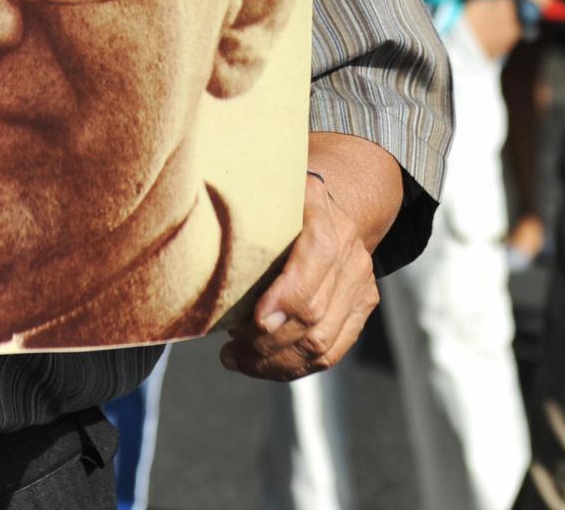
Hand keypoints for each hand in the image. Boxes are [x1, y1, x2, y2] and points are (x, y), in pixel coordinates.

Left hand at [219, 169, 379, 380]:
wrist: (326, 206)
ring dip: (274, 362)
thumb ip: (240, 215)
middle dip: (265, 341)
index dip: (287, 295)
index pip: (316, 256)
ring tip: (238, 360)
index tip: (255, 321)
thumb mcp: (258, 196)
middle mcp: (347, 248)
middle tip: (229, 351)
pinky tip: (262, 366)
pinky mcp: (363, 304)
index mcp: (320, 211)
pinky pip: (332, 352)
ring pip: (321, 342)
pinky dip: (294, 367)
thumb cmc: (276, 204)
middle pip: (313, 312)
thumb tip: (202, 244)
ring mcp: (359, 279)